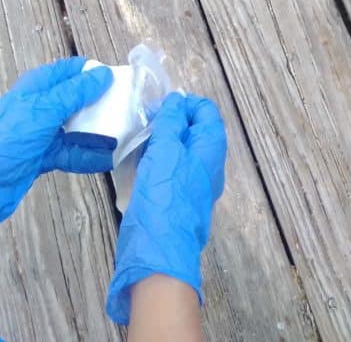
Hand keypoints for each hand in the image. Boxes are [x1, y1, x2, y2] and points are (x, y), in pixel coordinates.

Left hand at [0, 58, 114, 260]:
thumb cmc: (2, 145)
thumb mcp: (40, 114)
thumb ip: (71, 94)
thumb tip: (101, 74)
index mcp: (28, 93)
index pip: (59, 74)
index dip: (83, 71)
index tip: (110, 74)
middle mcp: (32, 112)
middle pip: (68, 101)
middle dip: (94, 102)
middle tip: (122, 104)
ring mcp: (33, 139)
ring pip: (70, 130)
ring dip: (94, 132)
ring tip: (122, 133)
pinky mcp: (36, 162)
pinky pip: (66, 154)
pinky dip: (85, 156)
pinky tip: (107, 160)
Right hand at [106, 93, 227, 324]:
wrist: (159, 250)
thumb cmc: (164, 194)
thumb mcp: (166, 149)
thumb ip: (172, 122)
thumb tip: (177, 101)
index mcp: (211, 147)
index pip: (205, 111)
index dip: (183, 104)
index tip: (158, 108)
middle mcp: (209, 164)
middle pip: (194, 130)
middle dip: (171, 122)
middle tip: (145, 125)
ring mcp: (195, 183)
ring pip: (181, 151)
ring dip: (162, 142)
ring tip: (139, 142)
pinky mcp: (180, 198)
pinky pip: (172, 170)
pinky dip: (158, 161)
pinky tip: (139, 164)